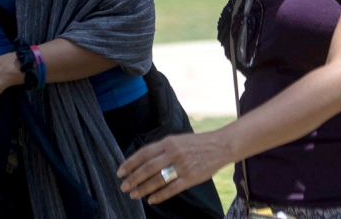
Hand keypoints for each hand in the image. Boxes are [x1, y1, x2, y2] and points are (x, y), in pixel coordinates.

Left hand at [117, 132, 231, 204]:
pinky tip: (151, 200)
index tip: (120, 172)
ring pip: (158, 180)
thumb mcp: (177, 140)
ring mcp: (182, 166)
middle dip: (133, 178)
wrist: (220, 146)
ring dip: (144, 188)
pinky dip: (160, 195)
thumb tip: (143, 161)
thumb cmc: (197, 144)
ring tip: (134, 194)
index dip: (130, 163)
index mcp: (168, 142)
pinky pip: (172, 189)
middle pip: (148, 168)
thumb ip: (162, 149)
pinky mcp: (190, 178)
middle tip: (124, 187)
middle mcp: (173, 153)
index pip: (144, 153)